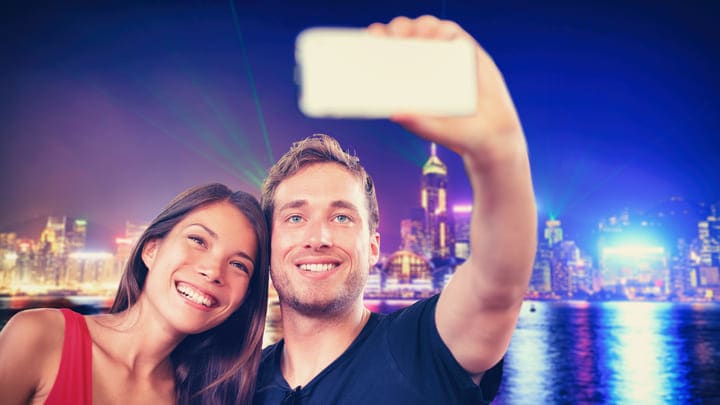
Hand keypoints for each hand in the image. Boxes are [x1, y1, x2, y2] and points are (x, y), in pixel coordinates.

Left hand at [367, 16, 525, 168]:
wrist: (492, 134)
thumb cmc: (456, 134)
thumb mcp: (434, 130)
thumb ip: (417, 122)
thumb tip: (394, 114)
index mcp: (405, 78)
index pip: (386, 52)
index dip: (378, 40)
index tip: (372, 38)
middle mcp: (421, 62)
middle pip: (404, 33)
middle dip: (399, 29)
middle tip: (397, 37)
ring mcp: (444, 54)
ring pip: (427, 27)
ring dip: (421, 26)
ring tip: (420, 37)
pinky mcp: (465, 51)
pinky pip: (452, 32)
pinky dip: (445, 31)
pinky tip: (442, 38)